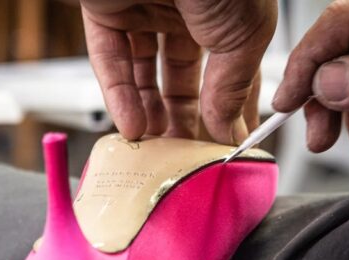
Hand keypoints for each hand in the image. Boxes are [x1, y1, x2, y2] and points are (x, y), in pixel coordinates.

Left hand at [81, 0, 276, 143]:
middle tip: (191, 157)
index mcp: (228, 10)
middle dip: (188, 119)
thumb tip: (225, 125)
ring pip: (144, 72)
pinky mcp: (105, 8)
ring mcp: (143, 7)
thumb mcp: (243, 34)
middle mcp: (186, 7)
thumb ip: (232, 84)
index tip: (231, 146)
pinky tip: (135, 126)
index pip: (231, 71)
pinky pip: (111, 60)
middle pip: (184, 77)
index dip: (231, 110)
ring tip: (160, 149)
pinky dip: (121, 96)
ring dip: (152, 113)